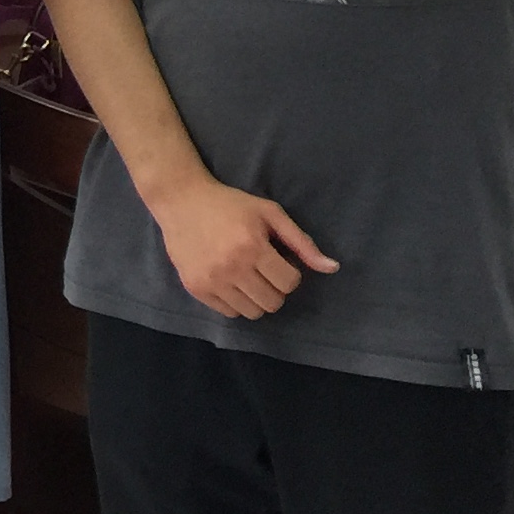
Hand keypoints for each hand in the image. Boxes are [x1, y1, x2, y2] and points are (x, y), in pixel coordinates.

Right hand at [152, 173, 338, 318]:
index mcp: (252, 246)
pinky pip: (230, 314)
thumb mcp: (269, 213)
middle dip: (274, 288)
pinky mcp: (195, 289)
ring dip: (256, 297)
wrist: (180, 199)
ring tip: (246, 276)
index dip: (289, 272)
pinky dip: (235, 302)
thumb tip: (332, 268)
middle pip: (273, 302)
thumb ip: (301, 242)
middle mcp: (231, 267)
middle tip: (262, 269)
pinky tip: (228, 280)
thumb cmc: (230, 204)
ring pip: (253, 313)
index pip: (289, 283)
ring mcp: (211, 281)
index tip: (276, 258)